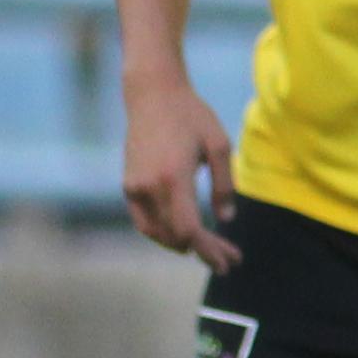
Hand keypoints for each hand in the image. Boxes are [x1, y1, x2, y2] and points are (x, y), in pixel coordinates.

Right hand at [120, 72, 242, 272]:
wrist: (152, 94)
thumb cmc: (191, 115)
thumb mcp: (218, 145)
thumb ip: (224, 186)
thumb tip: (225, 221)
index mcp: (174, 177)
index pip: (190, 230)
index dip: (209, 251)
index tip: (228, 263)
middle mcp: (149, 186)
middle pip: (176, 236)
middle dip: (204, 252)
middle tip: (229, 259)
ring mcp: (134, 187)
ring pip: (158, 233)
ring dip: (183, 245)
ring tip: (210, 248)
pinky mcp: (128, 185)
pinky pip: (145, 221)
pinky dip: (164, 233)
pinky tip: (184, 235)